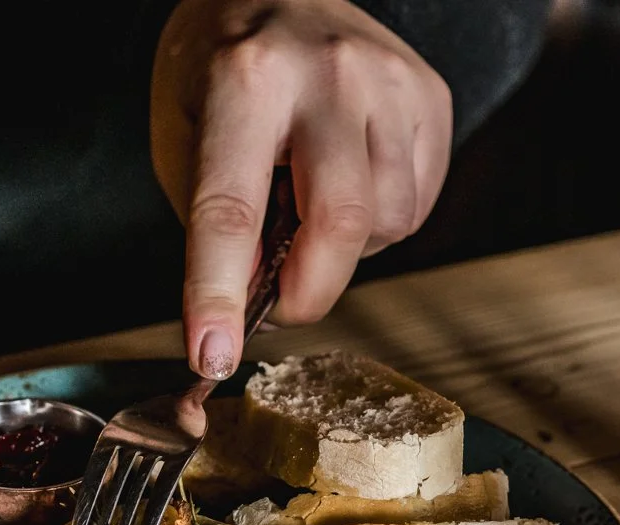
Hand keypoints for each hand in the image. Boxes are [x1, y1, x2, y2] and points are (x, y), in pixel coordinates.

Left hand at [151, 0, 452, 377]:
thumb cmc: (222, 72)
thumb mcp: (187, 140)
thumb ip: (219, 229)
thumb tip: (256, 315)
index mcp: (245, 80)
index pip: (230, 209)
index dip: (218, 295)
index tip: (211, 357)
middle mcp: (327, 73)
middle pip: (339, 224)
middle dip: (308, 291)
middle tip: (280, 305)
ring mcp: (389, 80)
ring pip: (387, 222)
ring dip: (347, 246)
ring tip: (315, 200)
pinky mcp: (431, 94)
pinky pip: (418, 204)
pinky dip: (382, 219)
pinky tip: (353, 177)